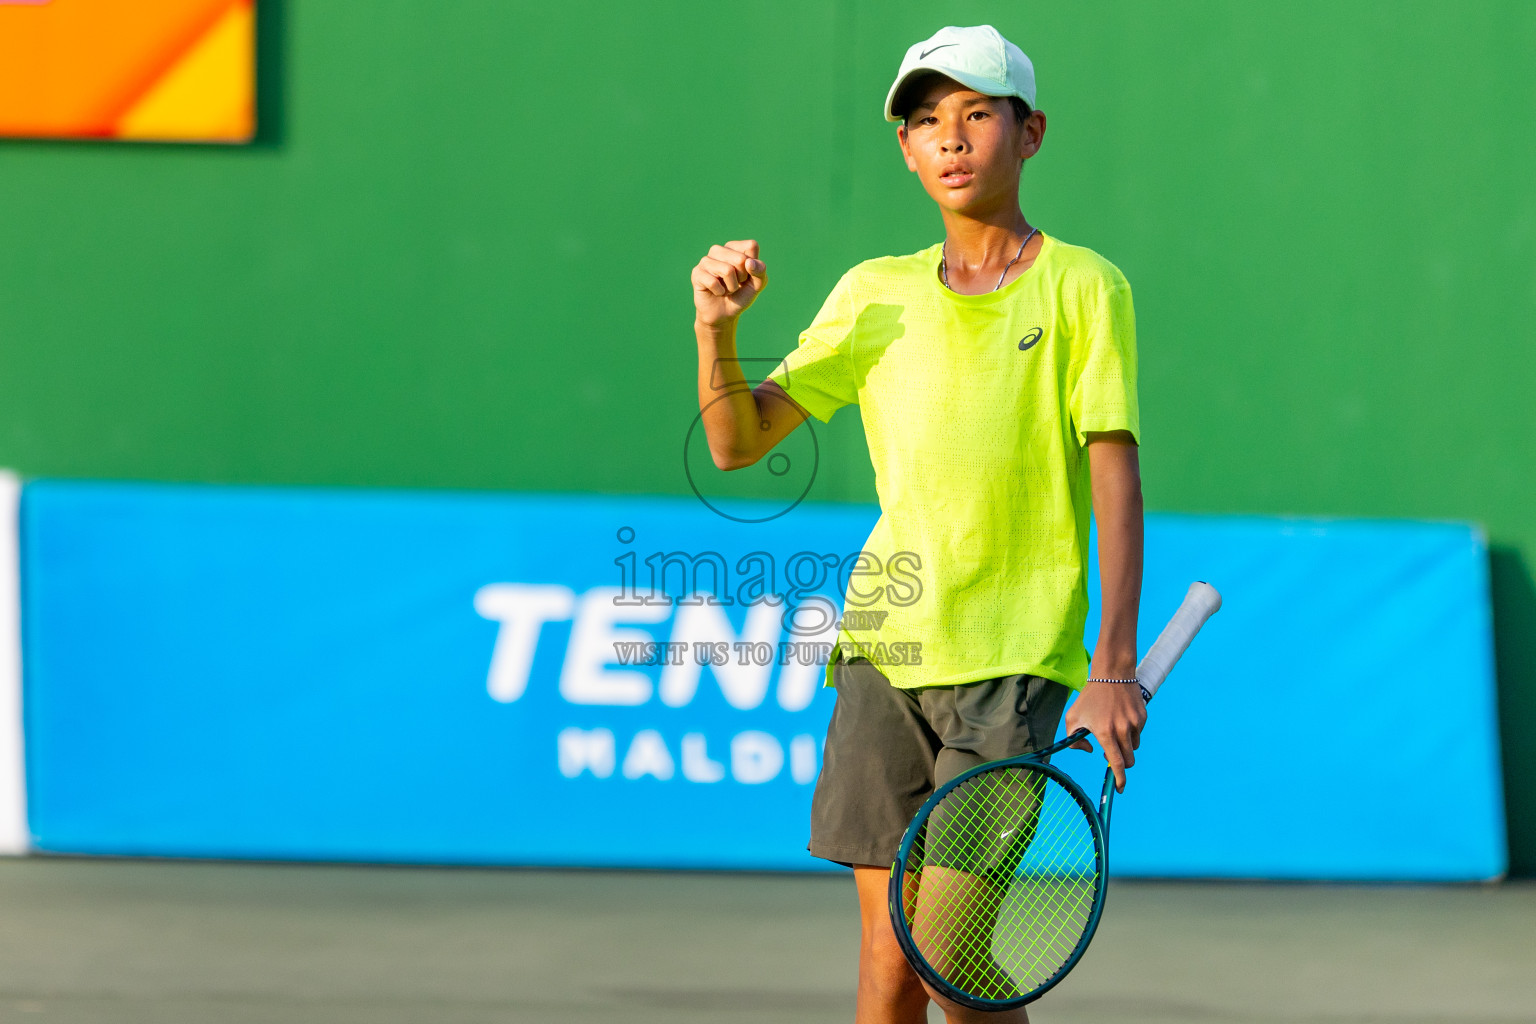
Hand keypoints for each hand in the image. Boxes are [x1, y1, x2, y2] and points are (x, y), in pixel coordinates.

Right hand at [692, 240, 767, 326]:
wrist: (724, 314)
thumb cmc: (741, 295)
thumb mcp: (757, 284)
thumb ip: (760, 271)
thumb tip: (748, 262)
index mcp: (734, 247)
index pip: (751, 246)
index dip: (753, 265)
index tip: (746, 275)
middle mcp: (718, 250)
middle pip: (740, 259)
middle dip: (742, 278)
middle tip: (735, 284)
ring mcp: (706, 260)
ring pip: (727, 270)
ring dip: (731, 286)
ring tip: (726, 289)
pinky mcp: (697, 273)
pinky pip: (714, 282)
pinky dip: (720, 292)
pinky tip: (716, 292)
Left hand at [1063, 677, 1146, 792]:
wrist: (1112, 673)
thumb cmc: (1089, 696)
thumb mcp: (1073, 717)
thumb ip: (1073, 739)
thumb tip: (1090, 751)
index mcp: (1104, 732)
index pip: (1115, 763)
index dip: (1119, 779)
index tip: (1120, 788)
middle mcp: (1122, 729)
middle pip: (1128, 759)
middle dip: (1121, 762)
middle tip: (1110, 754)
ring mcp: (1135, 723)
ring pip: (1134, 747)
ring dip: (1125, 746)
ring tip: (1114, 729)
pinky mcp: (1143, 717)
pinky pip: (1138, 733)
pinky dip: (1131, 732)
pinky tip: (1121, 717)